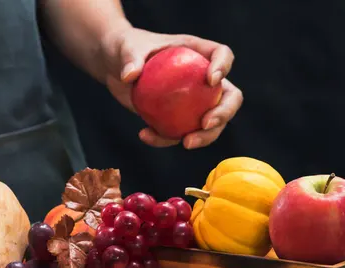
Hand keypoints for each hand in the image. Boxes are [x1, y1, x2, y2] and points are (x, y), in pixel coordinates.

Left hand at [101, 26, 242, 148]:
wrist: (116, 67)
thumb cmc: (125, 49)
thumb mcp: (126, 47)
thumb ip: (131, 58)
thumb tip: (129, 76)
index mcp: (198, 53)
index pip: (222, 55)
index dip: (223, 67)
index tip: (210, 80)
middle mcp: (202, 78)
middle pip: (229, 97)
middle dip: (223, 113)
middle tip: (205, 124)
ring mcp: (194, 102)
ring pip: (212, 124)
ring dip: (204, 137)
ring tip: (186, 143)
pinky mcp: (178, 119)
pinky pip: (179, 133)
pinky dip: (165, 139)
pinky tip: (145, 135)